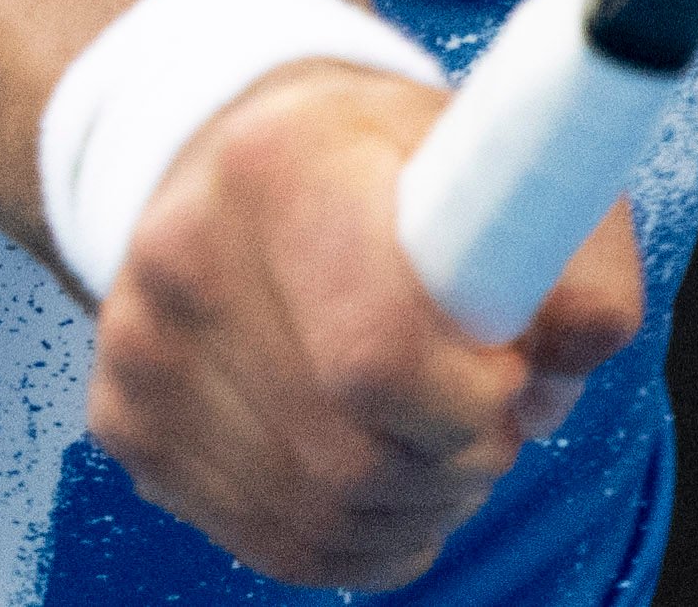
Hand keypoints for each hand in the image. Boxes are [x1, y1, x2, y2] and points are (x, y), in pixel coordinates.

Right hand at [87, 61, 642, 589]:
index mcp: (281, 164)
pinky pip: (275, 543)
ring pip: (316, 516)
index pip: (378, 354)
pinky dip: (357, 535)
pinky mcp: (125, 422)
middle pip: (351, 456)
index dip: (474, 398)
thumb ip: (572, 260)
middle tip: (486, 413)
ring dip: (414, 508)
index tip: (507, 372)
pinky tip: (381, 470)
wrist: (237, 154)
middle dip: (455, 462)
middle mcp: (182, 254)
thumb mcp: (500, 161)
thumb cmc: (387, 165)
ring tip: (436, 436)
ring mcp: (140, 347)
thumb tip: (555, 380)